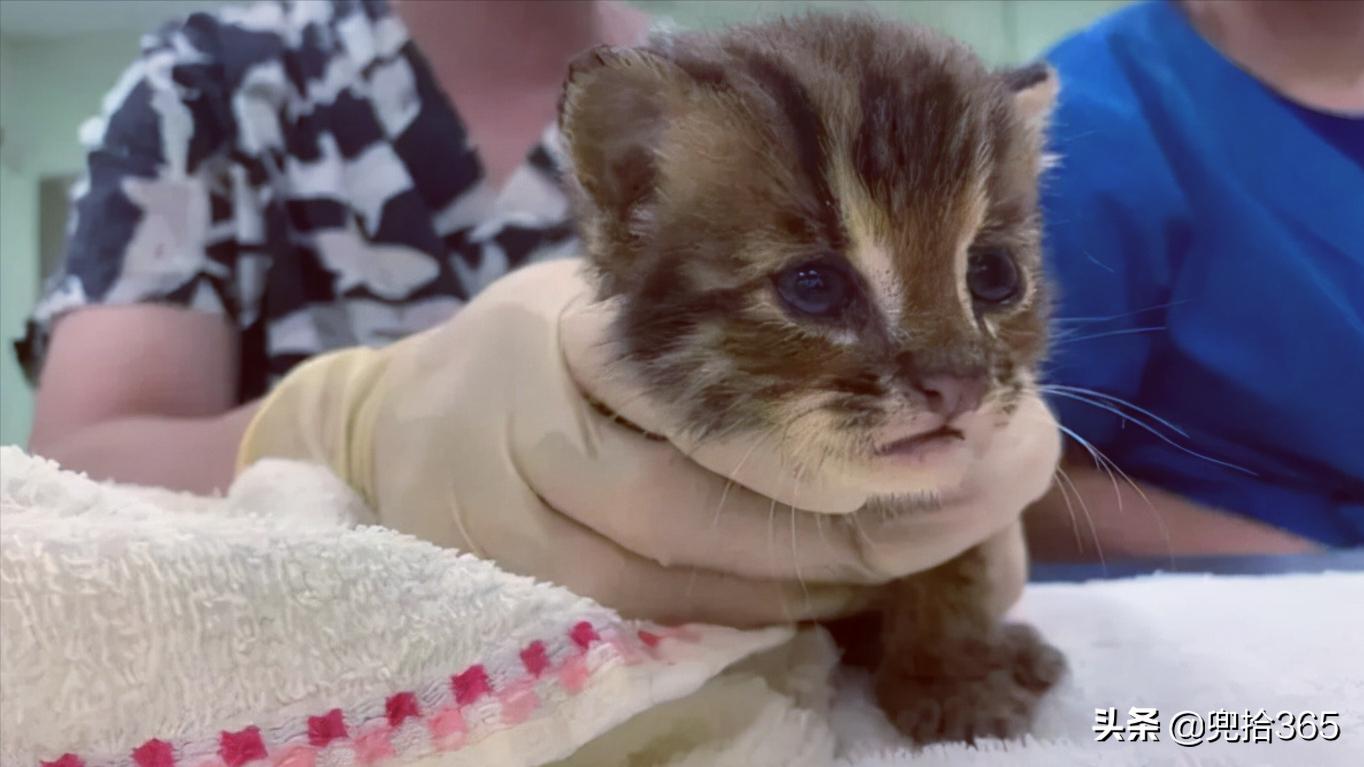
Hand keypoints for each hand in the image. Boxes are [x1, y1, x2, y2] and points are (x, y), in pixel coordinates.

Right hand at [238, 260, 1060, 626]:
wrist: (399, 429)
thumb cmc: (534, 350)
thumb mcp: (611, 301)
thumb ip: (719, 335)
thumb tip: (899, 372)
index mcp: (573, 342)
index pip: (720, 402)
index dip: (845, 438)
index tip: (960, 441)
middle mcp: (547, 444)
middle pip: (718, 515)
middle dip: (864, 528)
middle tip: (980, 507)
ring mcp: (529, 542)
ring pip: (701, 590)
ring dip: (830, 584)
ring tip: (936, 555)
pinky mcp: (531, 607)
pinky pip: (669, 628)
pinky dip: (766, 618)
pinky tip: (840, 597)